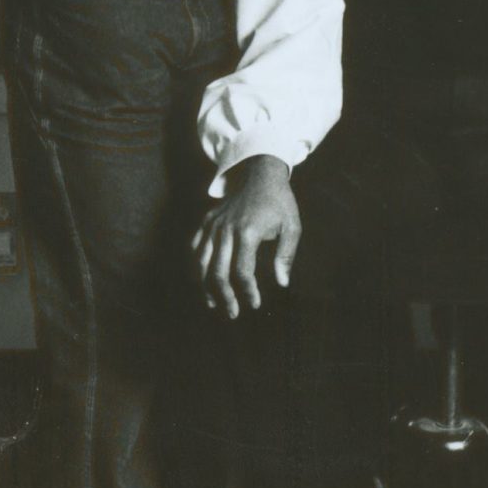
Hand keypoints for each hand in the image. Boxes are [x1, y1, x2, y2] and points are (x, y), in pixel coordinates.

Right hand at [192, 155, 300, 319]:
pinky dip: (196, 267)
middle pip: (217, 272)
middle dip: (225, 297)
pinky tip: (202, 282)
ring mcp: (213, 225)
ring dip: (206, 287)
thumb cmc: (279, 202)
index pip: (243, 271)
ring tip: (213, 304)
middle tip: (233, 313)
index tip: (255, 304)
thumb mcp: (292, 226)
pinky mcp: (206, 221)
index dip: (248, 292)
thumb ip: (286, 255)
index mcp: (248, 232)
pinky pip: (195, 248)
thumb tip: (282, 283)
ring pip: (201, 263)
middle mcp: (226, 229)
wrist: (260, 173)